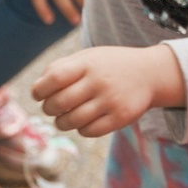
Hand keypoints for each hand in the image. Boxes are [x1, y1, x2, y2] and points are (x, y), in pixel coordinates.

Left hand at [33, 44, 184, 135]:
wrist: (150, 74)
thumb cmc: (110, 65)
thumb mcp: (88, 56)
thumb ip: (62, 67)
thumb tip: (37, 90)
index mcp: (88, 64)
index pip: (53, 78)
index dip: (39, 90)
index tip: (38, 95)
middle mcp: (99, 81)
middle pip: (59, 103)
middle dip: (48, 109)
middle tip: (51, 108)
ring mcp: (110, 101)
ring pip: (72, 121)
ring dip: (61, 123)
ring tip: (63, 118)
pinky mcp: (120, 118)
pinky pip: (89, 131)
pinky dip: (80, 129)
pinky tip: (83, 122)